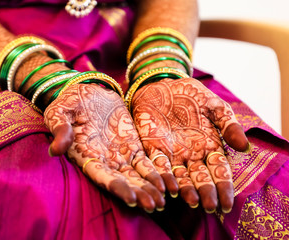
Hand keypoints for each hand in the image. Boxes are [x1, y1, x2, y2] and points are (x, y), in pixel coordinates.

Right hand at [44, 84, 165, 210]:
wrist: (87, 92)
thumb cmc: (68, 103)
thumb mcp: (59, 112)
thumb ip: (60, 129)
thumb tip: (56, 150)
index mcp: (87, 156)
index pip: (102, 176)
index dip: (117, 187)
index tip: (131, 198)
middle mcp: (105, 160)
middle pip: (124, 181)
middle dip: (139, 193)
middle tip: (155, 205)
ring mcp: (120, 154)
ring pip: (138, 176)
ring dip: (151, 188)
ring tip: (165, 200)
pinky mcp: (133, 145)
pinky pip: (147, 162)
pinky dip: (157, 173)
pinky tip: (169, 183)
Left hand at [131, 78, 248, 212]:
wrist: (161, 84)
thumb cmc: (190, 94)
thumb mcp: (214, 105)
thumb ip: (228, 124)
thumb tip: (245, 147)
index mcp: (209, 146)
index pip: (219, 171)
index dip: (224, 187)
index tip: (227, 202)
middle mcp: (191, 154)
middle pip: (200, 178)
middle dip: (206, 193)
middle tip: (211, 207)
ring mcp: (172, 153)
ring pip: (180, 176)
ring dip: (186, 189)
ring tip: (191, 202)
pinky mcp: (153, 147)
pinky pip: (158, 164)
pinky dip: (163, 175)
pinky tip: (168, 187)